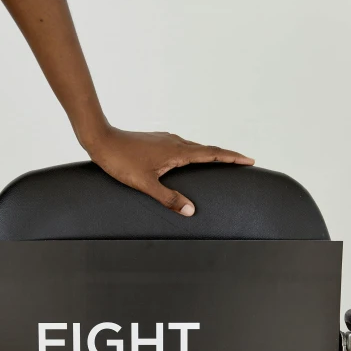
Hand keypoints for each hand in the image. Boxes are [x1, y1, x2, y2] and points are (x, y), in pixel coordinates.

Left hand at [83, 126, 254, 216]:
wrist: (101, 140)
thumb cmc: (122, 162)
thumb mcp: (146, 184)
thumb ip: (168, 198)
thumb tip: (190, 210)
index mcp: (178, 152)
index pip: (212, 154)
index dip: (232, 158)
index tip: (250, 160)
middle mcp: (176, 142)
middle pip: (207, 149)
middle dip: (226, 156)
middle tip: (243, 163)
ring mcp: (166, 140)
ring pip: (195, 147)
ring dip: (210, 154)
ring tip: (221, 163)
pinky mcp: (157, 141)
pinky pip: (183, 147)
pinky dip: (194, 153)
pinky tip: (189, 161)